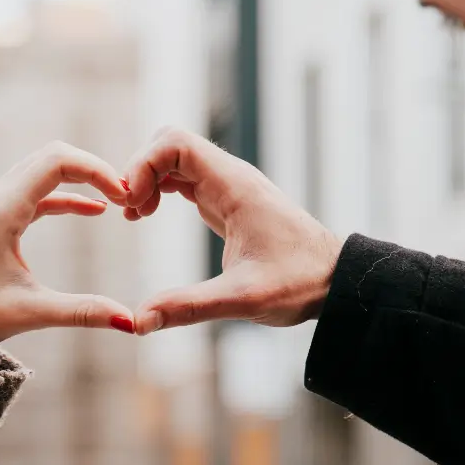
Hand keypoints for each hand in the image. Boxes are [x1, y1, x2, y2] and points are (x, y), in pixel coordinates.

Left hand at [0, 143, 134, 348]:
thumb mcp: (30, 313)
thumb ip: (82, 312)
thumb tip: (131, 322)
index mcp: (3, 208)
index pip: (57, 160)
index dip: (96, 169)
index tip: (125, 196)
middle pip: (52, 157)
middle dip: (93, 169)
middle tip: (128, 194)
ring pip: (43, 172)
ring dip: (80, 180)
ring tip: (117, 200)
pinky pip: (36, 194)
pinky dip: (65, 197)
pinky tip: (93, 210)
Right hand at [123, 128, 342, 334]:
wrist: (335, 281)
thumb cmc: (299, 284)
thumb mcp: (242, 299)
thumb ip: (189, 307)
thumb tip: (139, 322)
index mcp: (235, 186)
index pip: (176, 142)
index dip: (144, 164)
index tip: (131, 203)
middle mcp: (231, 178)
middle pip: (170, 144)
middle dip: (141, 170)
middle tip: (129, 211)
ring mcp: (229, 187)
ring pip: (175, 159)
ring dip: (148, 179)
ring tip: (134, 216)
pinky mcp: (228, 202)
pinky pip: (185, 178)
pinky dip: (161, 189)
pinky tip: (149, 215)